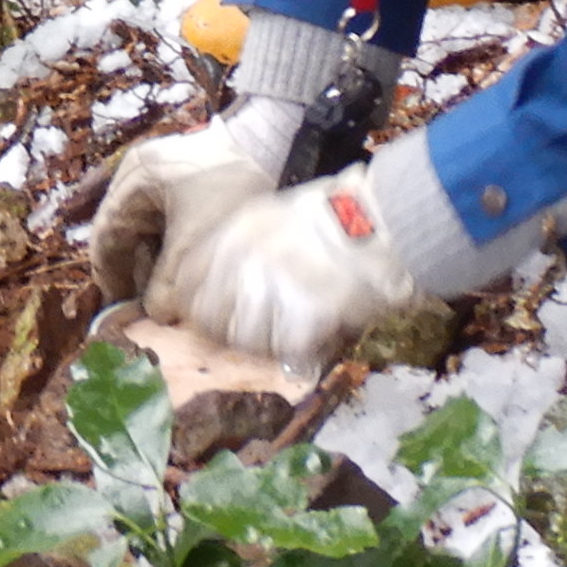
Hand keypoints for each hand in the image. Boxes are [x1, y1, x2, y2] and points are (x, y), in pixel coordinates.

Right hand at [86, 96, 300, 304]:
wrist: (274, 151)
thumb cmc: (228, 195)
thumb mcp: (195, 248)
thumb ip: (168, 285)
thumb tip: (155, 314)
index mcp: (134, 178)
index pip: (107, 233)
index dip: (111, 276)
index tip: (119, 308)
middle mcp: (142, 169)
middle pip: (127, 228)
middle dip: (137, 269)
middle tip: (145, 304)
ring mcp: (165, 169)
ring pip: (148, 224)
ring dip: (156, 259)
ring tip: (169, 290)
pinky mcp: (188, 175)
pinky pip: (168, 216)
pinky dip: (173, 244)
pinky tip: (187, 268)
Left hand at [170, 164, 428, 369]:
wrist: (379, 221)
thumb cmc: (333, 216)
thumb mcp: (272, 216)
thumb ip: (243, 249)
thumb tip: (225, 289)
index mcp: (233, 234)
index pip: (187, 281)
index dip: (195, 304)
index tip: (210, 315)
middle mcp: (244, 261)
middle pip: (208, 315)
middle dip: (223, 329)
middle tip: (247, 334)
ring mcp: (272, 288)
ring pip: (243, 337)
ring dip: (261, 343)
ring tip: (282, 337)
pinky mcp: (304, 315)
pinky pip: (284, 348)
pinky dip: (295, 350)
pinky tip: (307, 340)